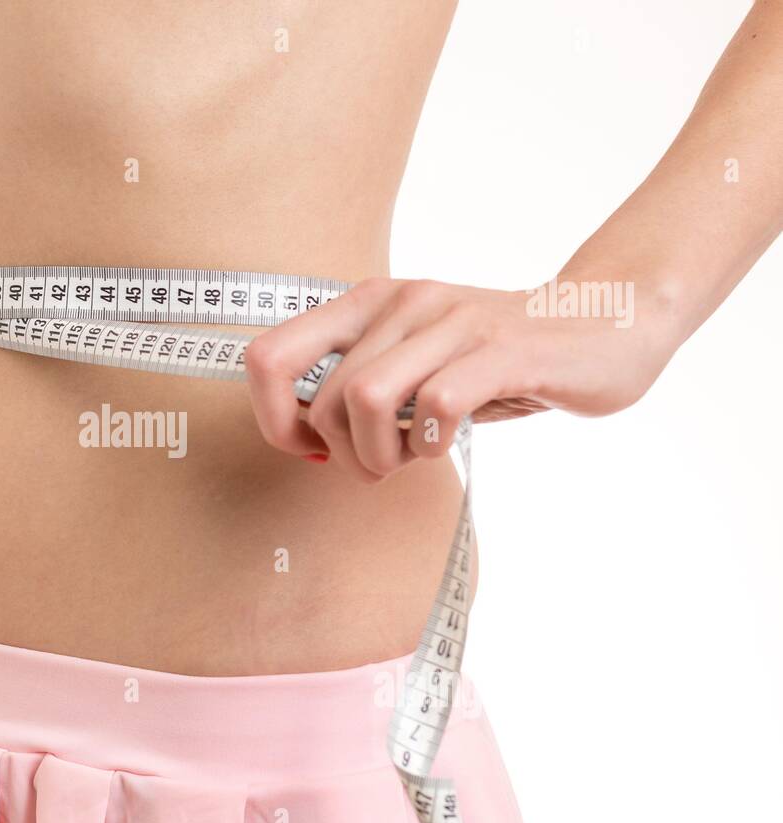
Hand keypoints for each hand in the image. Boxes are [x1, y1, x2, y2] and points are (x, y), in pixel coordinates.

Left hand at [244, 277, 672, 481]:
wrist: (609, 322)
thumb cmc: (496, 357)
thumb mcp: (414, 360)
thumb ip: (358, 383)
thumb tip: (301, 434)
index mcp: (367, 303)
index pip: (267, 357)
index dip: (274, 421)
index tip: (312, 451)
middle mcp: (401, 302)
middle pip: (321, 400)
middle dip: (342, 457)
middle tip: (382, 466)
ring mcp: (451, 322)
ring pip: (366, 400)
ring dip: (382, 454)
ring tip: (414, 456)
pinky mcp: (501, 350)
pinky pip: (436, 404)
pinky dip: (432, 442)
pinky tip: (447, 442)